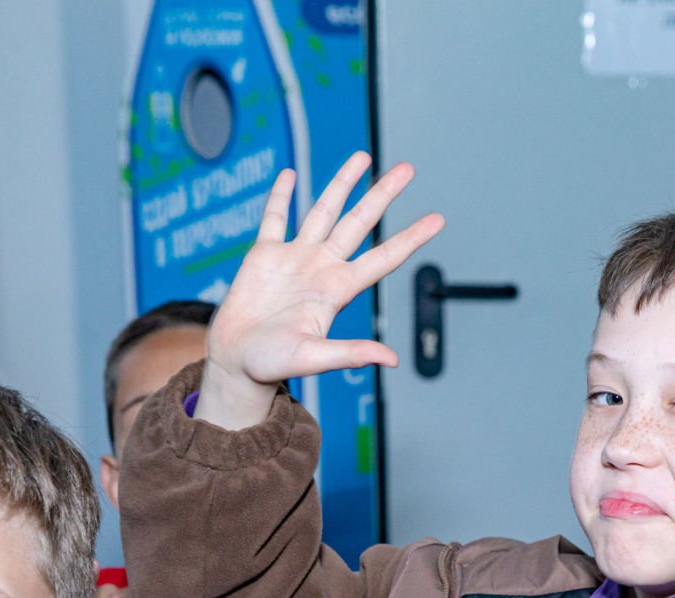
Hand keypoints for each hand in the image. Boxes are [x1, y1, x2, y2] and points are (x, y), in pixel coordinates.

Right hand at [196, 153, 444, 429]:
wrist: (237, 361)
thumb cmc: (273, 365)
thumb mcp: (313, 358)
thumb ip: (350, 353)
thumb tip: (391, 360)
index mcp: (337, 290)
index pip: (383, 258)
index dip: (410, 239)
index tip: (438, 220)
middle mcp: (322, 268)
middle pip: (358, 222)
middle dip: (382, 195)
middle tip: (407, 168)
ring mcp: (294, 257)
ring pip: (323, 210)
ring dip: (342, 183)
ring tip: (363, 156)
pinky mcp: (264, 254)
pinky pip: (274, 217)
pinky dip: (281, 196)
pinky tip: (291, 174)